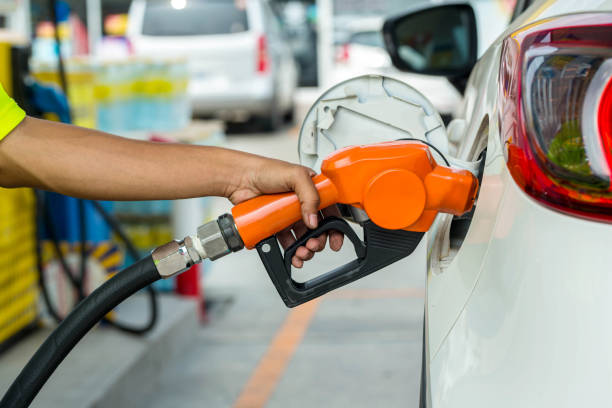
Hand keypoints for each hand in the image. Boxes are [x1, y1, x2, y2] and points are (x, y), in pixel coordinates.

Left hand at [226, 157, 343, 266]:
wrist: (240, 179)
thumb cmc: (266, 170)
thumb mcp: (295, 176)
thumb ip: (310, 196)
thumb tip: (313, 220)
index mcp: (312, 191)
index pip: (330, 212)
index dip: (335, 228)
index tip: (334, 241)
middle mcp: (302, 204)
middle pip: (317, 229)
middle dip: (318, 242)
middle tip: (312, 246)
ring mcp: (289, 216)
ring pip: (303, 238)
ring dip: (305, 249)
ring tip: (301, 253)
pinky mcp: (276, 224)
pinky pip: (286, 241)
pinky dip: (291, 251)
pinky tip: (291, 254)